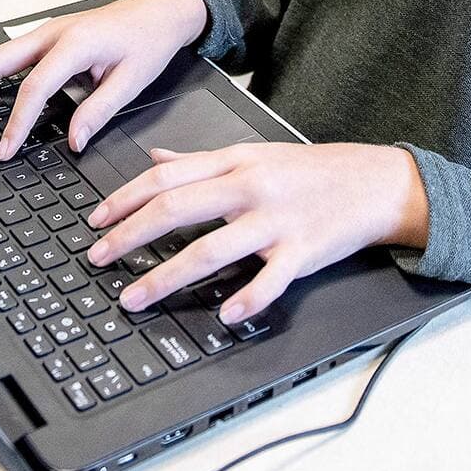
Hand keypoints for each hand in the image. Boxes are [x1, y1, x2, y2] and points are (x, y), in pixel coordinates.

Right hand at [0, 0, 208, 160]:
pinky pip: (2, 53)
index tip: (4, 151)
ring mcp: (44, 32)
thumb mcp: (132, 81)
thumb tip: (73, 142)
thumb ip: (99, 111)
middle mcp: (52, 33)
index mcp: (74, 43)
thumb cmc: (148, 40)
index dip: (15, 124)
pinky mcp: (44, 36)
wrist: (159, 10)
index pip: (33, 89)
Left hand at [85, 142, 429, 324]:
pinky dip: (247, 298)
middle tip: (98, 259)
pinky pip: (270, 279)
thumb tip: (154, 158)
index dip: (124, 199)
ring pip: (211, 248)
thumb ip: (200, 160)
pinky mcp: (303, 250)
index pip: (166, 177)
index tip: (95, 221)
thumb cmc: (310, 172)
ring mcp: (276, 219)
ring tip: (134, 296)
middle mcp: (249, 187)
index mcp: (234, 162)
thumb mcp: (252, 154)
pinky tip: (224, 315)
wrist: (374, 182)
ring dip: (165, 276)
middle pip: (176, 209)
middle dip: (129, 236)